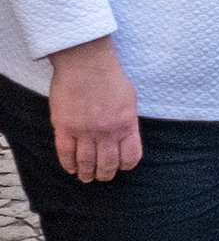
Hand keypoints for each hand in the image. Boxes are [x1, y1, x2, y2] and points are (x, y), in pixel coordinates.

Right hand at [47, 37, 141, 181]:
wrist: (86, 62)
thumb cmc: (109, 77)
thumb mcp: (129, 100)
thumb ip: (126, 121)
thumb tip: (125, 137)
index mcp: (126, 124)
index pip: (130, 156)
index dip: (125, 165)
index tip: (121, 167)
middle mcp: (107, 131)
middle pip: (108, 163)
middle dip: (105, 174)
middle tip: (101, 177)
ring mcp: (85, 130)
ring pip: (86, 162)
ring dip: (86, 173)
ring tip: (85, 177)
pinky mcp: (65, 127)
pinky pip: (65, 153)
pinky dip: (68, 164)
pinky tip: (71, 168)